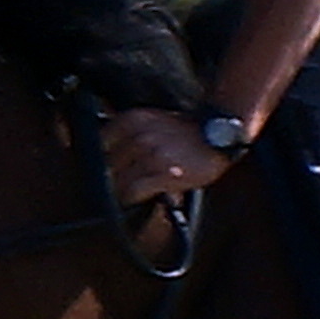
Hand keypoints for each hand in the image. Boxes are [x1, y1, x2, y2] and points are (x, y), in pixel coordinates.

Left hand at [104, 109, 240, 202]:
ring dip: (120, 191)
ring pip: (118, 181)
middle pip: (106, 166)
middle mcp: (139, 136)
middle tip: (114, 186)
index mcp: (132, 120)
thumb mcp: (153, 121)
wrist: (220, 136)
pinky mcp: (164, 174)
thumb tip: (102, 152)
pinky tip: (140, 197)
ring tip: (128, 194)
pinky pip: (135, 191)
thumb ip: (128, 132)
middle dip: (109, 178)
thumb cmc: (187, 132)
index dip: (99, 160)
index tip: (102, 171)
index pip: (99, 144)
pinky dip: (134, 198)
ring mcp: (151, 155)